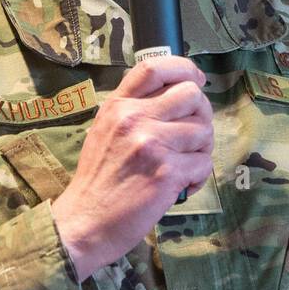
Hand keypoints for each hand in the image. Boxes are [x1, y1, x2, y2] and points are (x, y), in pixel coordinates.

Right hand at [50, 56, 213, 280]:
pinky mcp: (166, 172)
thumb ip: (133, 109)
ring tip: (185, 164)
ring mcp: (151, 144)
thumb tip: (175, 94)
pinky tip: (182, 185)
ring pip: (204, 130)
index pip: (155, 66)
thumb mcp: (105, 130)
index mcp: (118, 105)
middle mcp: (134, 118)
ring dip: (202, 149)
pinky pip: (204, 163)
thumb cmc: (98, 179)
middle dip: (201, 114)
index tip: (197, 81)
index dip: (185, 68)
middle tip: (192, 136)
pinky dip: (199, 176)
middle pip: (192, 94)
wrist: (84, 223)